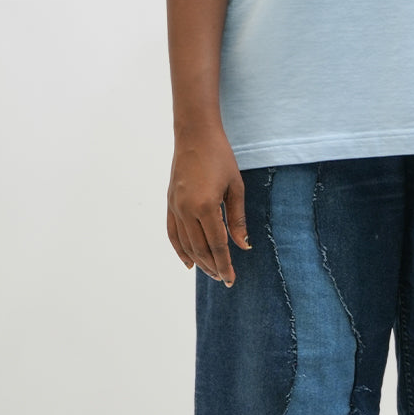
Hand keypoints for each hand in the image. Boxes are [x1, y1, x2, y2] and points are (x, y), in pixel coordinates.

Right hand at [167, 129, 251, 286]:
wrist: (195, 135)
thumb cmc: (220, 157)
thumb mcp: (236, 187)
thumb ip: (238, 219)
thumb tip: (243, 246)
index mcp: (206, 205)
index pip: (217, 244)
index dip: (225, 263)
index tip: (231, 279)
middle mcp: (186, 209)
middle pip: (200, 248)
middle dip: (213, 266)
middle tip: (224, 278)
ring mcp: (175, 206)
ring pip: (186, 244)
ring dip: (199, 261)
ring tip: (211, 272)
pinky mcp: (170, 203)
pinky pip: (172, 233)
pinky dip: (180, 250)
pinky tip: (189, 263)